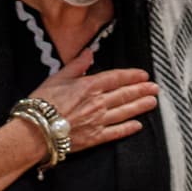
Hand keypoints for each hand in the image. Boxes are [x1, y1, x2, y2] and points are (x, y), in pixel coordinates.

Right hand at [29, 48, 159, 153]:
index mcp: (89, 86)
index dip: (131, 76)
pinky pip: (116, 132)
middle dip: (142, 90)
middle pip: (125, 94)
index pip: (116, 78)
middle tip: (155, 88)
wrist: (35, 130)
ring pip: (125, 112)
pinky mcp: (95, 138)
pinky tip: (138, 126)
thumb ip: (76, 65)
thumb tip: (89, 52)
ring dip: (140, 107)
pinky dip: (128, 129)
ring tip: (153, 103)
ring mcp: (98, 121)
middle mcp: (98, 103)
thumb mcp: (58, 77)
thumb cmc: (42, 103)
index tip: (143, 75)